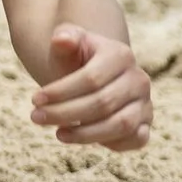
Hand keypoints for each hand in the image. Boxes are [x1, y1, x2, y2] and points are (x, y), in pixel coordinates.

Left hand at [30, 25, 152, 149]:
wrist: (92, 75)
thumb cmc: (75, 59)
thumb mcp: (67, 43)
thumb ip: (64, 38)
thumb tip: (62, 39)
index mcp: (120, 55)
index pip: (91, 78)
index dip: (61, 92)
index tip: (35, 99)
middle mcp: (139, 79)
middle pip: (102, 103)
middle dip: (65, 113)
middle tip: (36, 117)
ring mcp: (145, 103)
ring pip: (120, 125)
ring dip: (86, 134)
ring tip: (58, 133)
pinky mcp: (146, 124)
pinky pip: (135, 140)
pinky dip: (110, 143)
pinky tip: (82, 139)